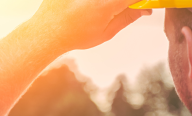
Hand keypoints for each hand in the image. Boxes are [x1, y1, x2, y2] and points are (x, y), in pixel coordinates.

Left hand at [29, 0, 150, 51]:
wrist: (46, 32)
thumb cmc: (75, 36)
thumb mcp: (105, 33)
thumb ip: (126, 18)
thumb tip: (145, 9)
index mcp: (105, 5)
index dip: (142, 1)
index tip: (142, 4)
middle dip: (122, 3)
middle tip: (120, 9)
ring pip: (104, 1)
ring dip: (107, 5)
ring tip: (92, 12)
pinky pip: (92, 0)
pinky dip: (91, 5)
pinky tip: (83, 9)